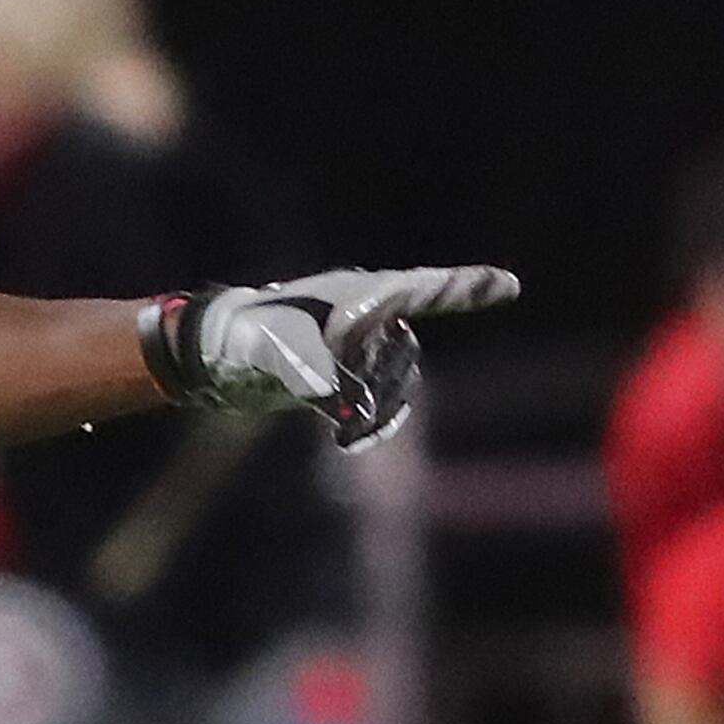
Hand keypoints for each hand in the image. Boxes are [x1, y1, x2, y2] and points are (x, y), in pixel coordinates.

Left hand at [148, 265, 519, 445]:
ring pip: (391, 383)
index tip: (508, 285)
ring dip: (375, 409)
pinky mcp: (340, 381)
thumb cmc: (247, 336)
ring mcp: (355, 350)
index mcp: (361, 296)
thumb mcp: (274, 348)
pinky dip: (364, 425)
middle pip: (404, 353)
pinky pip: (371, 406)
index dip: (467, 287)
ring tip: (344, 426)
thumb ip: (308, 368)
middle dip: (386, 384)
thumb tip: (340, 403)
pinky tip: (346, 438)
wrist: (215, 356)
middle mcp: (366, 320)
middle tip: (350, 406)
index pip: (425, 289)